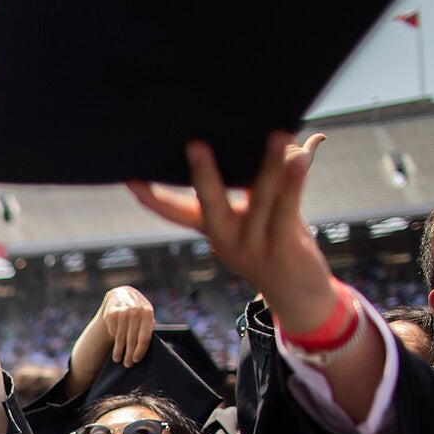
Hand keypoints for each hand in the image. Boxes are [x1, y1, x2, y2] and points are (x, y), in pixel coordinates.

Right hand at [98, 285, 155, 366]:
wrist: (121, 294)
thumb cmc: (137, 311)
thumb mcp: (146, 315)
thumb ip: (148, 327)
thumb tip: (146, 349)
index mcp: (148, 312)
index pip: (144, 337)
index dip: (140, 351)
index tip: (136, 361)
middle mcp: (135, 310)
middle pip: (132, 339)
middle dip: (129, 354)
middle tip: (128, 364)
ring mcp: (122, 311)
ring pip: (120, 337)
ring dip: (118, 350)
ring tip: (117, 359)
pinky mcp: (110, 312)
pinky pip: (112, 331)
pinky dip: (113, 337)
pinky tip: (114, 340)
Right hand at [129, 133, 336, 330]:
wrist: (299, 298)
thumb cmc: (279, 247)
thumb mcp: (265, 214)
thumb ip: (273, 180)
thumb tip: (302, 139)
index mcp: (214, 229)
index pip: (175, 213)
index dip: (153, 198)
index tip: (130, 178)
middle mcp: (226, 239)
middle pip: (210, 206)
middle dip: (203, 176)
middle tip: (194, 145)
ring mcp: (252, 246)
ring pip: (259, 201)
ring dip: (269, 166)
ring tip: (278, 136)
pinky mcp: (282, 249)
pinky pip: (286, 210)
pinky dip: (294, 183)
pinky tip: (300, 159)